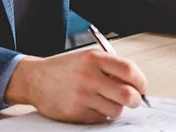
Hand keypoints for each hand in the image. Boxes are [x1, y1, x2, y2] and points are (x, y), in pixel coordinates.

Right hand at [4, 49, 146, 123]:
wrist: (35, 79)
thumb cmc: (65, 69)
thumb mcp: (87, 58)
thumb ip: (110, 67)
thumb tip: (136, 84)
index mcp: (94, 58)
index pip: (129, 70)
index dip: (141, 81)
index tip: (141, 86)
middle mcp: (89, 76)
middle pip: (128, 95)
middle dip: (135, 100)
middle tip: (133, 99)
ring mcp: (82, 96)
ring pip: (116, 110)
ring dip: (116, 107)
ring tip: (105, 100)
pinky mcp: (76, 112)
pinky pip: (101, 118)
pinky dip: (101, 114)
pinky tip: (91, 105)